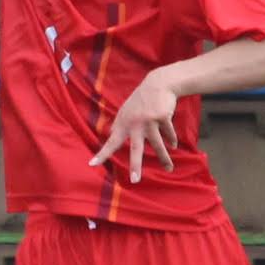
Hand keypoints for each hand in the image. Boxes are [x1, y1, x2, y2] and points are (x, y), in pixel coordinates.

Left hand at [89, 69, 184, 183]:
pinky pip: (169, 134)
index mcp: (123, 124)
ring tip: (169, 168)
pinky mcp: (163, 117)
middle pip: (136, 149)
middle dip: (135, 165)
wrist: (159, 84)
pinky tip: (173, 145)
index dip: (102, 154)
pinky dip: (171, 139)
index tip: (92, 164)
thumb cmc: (140, 100)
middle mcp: (135, 124)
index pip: (111, 142)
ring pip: (158, 144)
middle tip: (135, 180)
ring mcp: (149, 121)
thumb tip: (110, 135)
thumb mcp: (125, 111)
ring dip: (164, 158)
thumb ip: (119, 124)